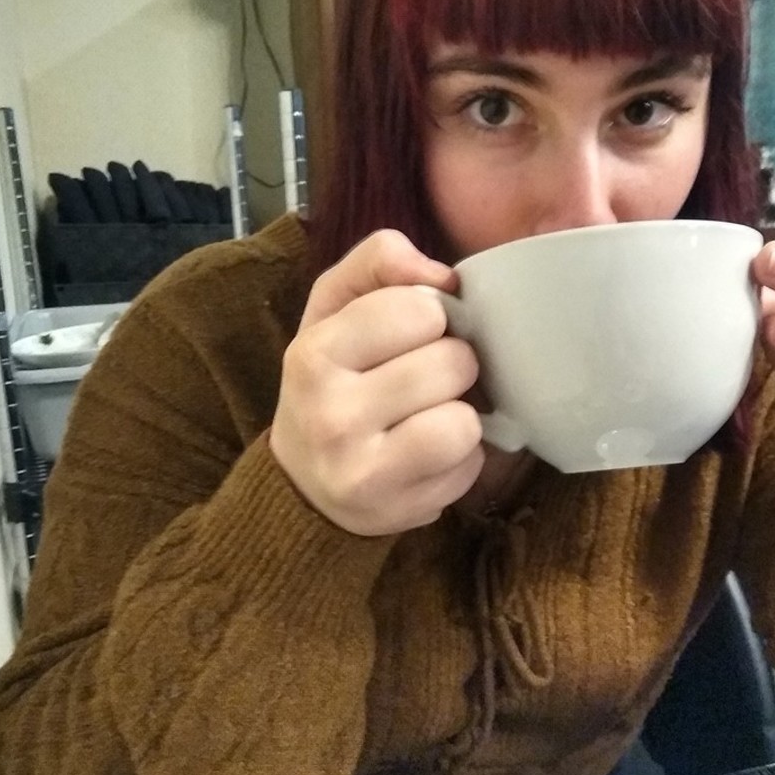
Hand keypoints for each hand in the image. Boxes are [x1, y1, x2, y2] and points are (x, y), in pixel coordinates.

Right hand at [269, 230, 484, 534]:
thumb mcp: (335, 308)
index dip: (430, 316)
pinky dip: (463, 456)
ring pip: (464, 420)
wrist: (305, 485)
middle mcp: (331, 415)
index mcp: (313, 354)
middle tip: (422, 380)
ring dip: (460, 413)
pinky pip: (469, 464)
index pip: (418, 308)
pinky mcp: (399, 511)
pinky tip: (429, 455)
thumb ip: (380, 262)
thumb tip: (445, 275)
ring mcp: (364, 471)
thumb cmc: (333, 379)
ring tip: (428, 416)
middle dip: (451, 364)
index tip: (409, 334)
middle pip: (452, 362)